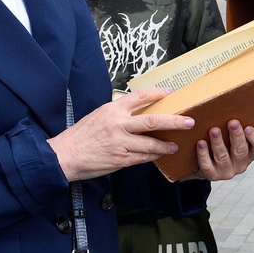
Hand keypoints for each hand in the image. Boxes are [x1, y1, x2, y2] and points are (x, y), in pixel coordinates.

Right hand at [48, 89, 194, 180]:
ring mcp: (121, 143)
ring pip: (151, 143)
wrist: (65, 156)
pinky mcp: (121, 159)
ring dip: (166, 144)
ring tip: (175, 144)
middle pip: (153, 120)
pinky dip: (153, 156)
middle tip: (188, 121)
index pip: (140, 97)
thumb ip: (118, 113)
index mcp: (112, 110)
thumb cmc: (81, 136)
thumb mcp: (98, 116)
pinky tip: (159, 154)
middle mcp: (118, 124)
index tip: (171, 92)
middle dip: (174, 121)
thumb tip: (138, 112)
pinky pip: (143, 157)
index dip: (158, 93)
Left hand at [189, 120, 253, 181]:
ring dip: (218, 143)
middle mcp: (241, 164)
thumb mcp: (232, 135)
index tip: (248, 127)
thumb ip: (237, 125)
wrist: (203, 163)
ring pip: (223, 157)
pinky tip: (201, 143)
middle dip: (236, 136)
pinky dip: (204, 153)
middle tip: (232, 122)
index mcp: (250, 153)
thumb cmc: (222, 143)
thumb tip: (234, 101)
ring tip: (214, 130)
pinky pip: (208, 165)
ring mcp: (227, 171)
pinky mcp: (212, 175)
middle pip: (241, 151)